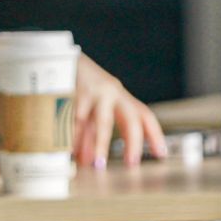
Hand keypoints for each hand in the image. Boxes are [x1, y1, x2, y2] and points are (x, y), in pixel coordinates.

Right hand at [73, 54, 165, 168]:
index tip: (161, 153)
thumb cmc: (78, 83)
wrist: (59, 56)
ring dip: (100, 145)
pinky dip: (74, 137)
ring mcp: (95, 92)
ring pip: (102, 122)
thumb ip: (91, 132)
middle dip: (133, 142)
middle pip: (131, 118)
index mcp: (119, 96)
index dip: (154, 135)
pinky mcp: (76, 91)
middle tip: (132, 163)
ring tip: (97, 164)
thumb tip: (90, 159)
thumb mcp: (90, 106)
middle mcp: (112, 93)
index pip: (144, 115)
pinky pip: (77, 119)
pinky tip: (72, 150)